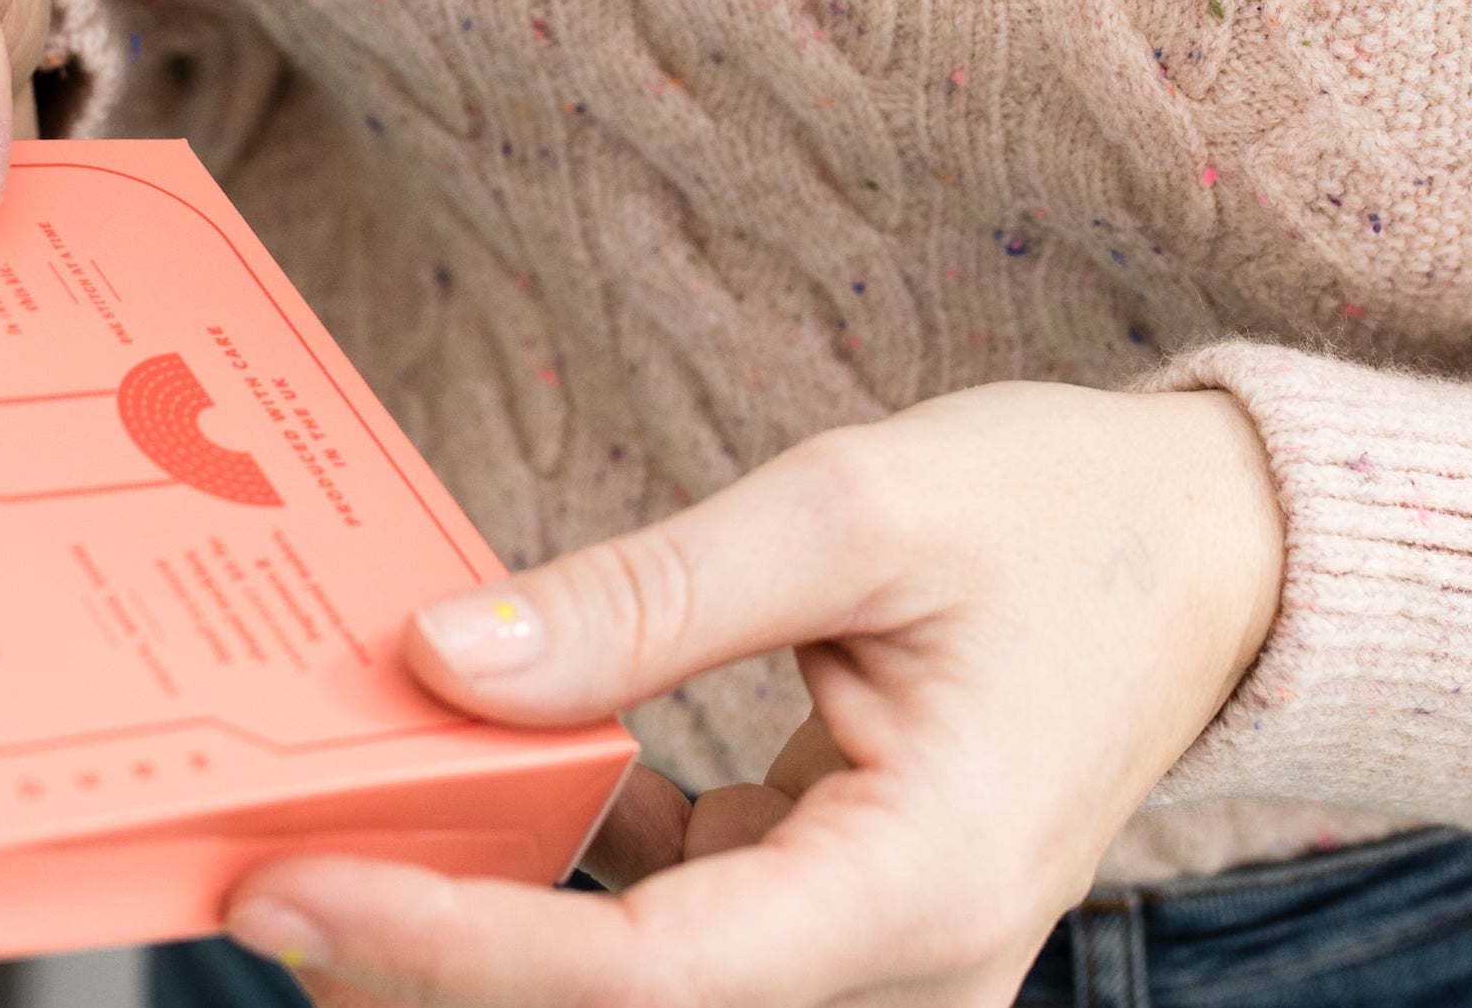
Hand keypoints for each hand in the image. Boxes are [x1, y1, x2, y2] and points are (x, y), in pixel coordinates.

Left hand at [224, 381, 1283, 1007]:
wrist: (1208, 554)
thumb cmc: (1061, 515)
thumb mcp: (852, 512)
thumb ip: (645, 596)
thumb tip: (444, 659)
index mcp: (921, 888)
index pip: (640, 983)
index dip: (446, 949)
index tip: (289, 888)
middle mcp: (904, 980)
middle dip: (430, 967)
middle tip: (264, 874)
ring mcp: (878, 970)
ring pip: (640, 1001)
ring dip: (485, 938)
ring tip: (342, 839)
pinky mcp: (847, 925)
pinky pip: (680, 945)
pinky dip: (570, 889)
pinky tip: (492, 793)